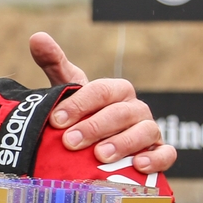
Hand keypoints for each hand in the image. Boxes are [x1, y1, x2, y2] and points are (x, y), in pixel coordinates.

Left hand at [28, 32, 174, 174]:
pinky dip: (155, 159)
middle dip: (94, 127)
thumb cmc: (83, 116)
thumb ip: (55, 64)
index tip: (56, 120)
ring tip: (100, 156)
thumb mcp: (70, 90)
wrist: (97, 147)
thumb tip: (37, 37)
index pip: (101, 91)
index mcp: (116, 91)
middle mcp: (135, 109)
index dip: (79, 104)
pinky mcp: (159, 153)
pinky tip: (138, 166)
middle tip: (70, 142)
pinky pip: (166, 154)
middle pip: (120, 113)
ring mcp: (150, 131)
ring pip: (145, 132)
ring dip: (123, 143)